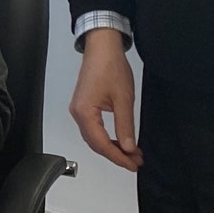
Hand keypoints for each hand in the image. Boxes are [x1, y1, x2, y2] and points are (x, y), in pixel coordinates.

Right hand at [68, 29, 141, 171]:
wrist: (102, 48)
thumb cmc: (112, 68)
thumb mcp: (124, 99)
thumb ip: (125, 126)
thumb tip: (128, 148)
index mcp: (84, 112)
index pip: (100, 144)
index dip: (118, 157)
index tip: (133, 165)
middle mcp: (77, 113)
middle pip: (94, 143)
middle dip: (115, 155)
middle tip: (135, 161)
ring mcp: (78, 110)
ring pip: (93, 137)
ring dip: (111, 147)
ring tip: (131, 153)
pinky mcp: (83, 106)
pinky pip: (93, 129)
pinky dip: (106, 138)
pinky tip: (119, 140)